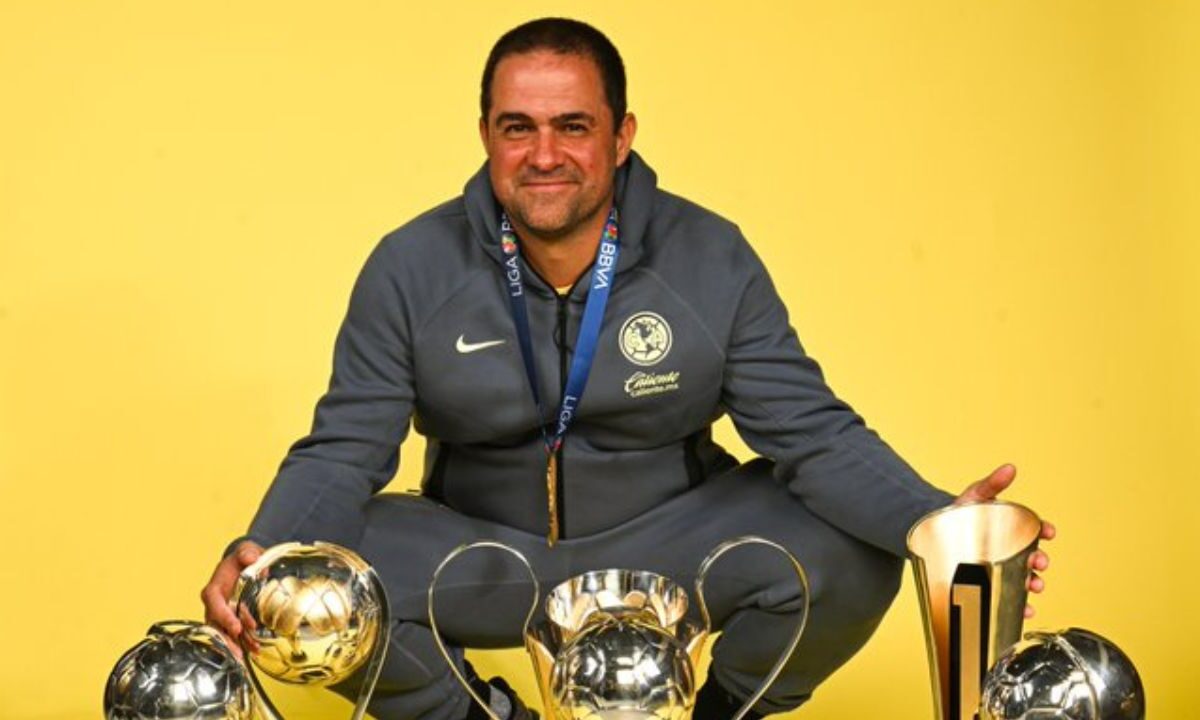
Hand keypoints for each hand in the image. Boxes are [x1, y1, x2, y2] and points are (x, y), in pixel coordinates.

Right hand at [200, 541, 263, 650]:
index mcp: (214, 589)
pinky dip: (244, 643)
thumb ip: (247, 553)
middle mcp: (215, 605)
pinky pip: (236, 634)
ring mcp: (223, 614)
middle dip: (227, 640)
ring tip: (250, 655)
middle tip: (238, 654)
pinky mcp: (233, 619)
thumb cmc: (243, 558)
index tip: (236, 627)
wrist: (246, 564)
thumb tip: (250, 558)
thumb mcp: (246, 551)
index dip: (224, 617)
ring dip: (237, 645)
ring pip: (225, 633)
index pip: (214, 604)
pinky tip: (254, 650)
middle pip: (216, 625)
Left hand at [956, 464, 1056, 617]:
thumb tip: (1010, 468)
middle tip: (1038, 563)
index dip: (1044, 530)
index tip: (1048, 532)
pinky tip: (1025, 611)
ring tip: (1033, 587)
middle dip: (1040, 561)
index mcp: (1012, 529)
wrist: (936, 532)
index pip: (1035, 530)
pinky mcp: (991, 584)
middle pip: (1034, 557)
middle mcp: (1012, 550)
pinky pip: (1010, 598)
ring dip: (1034, 584)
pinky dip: (1021, 607)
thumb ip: (992, 483)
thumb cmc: (962, 513)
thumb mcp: (976, 496)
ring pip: (1026, 579)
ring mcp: (1003, 568)